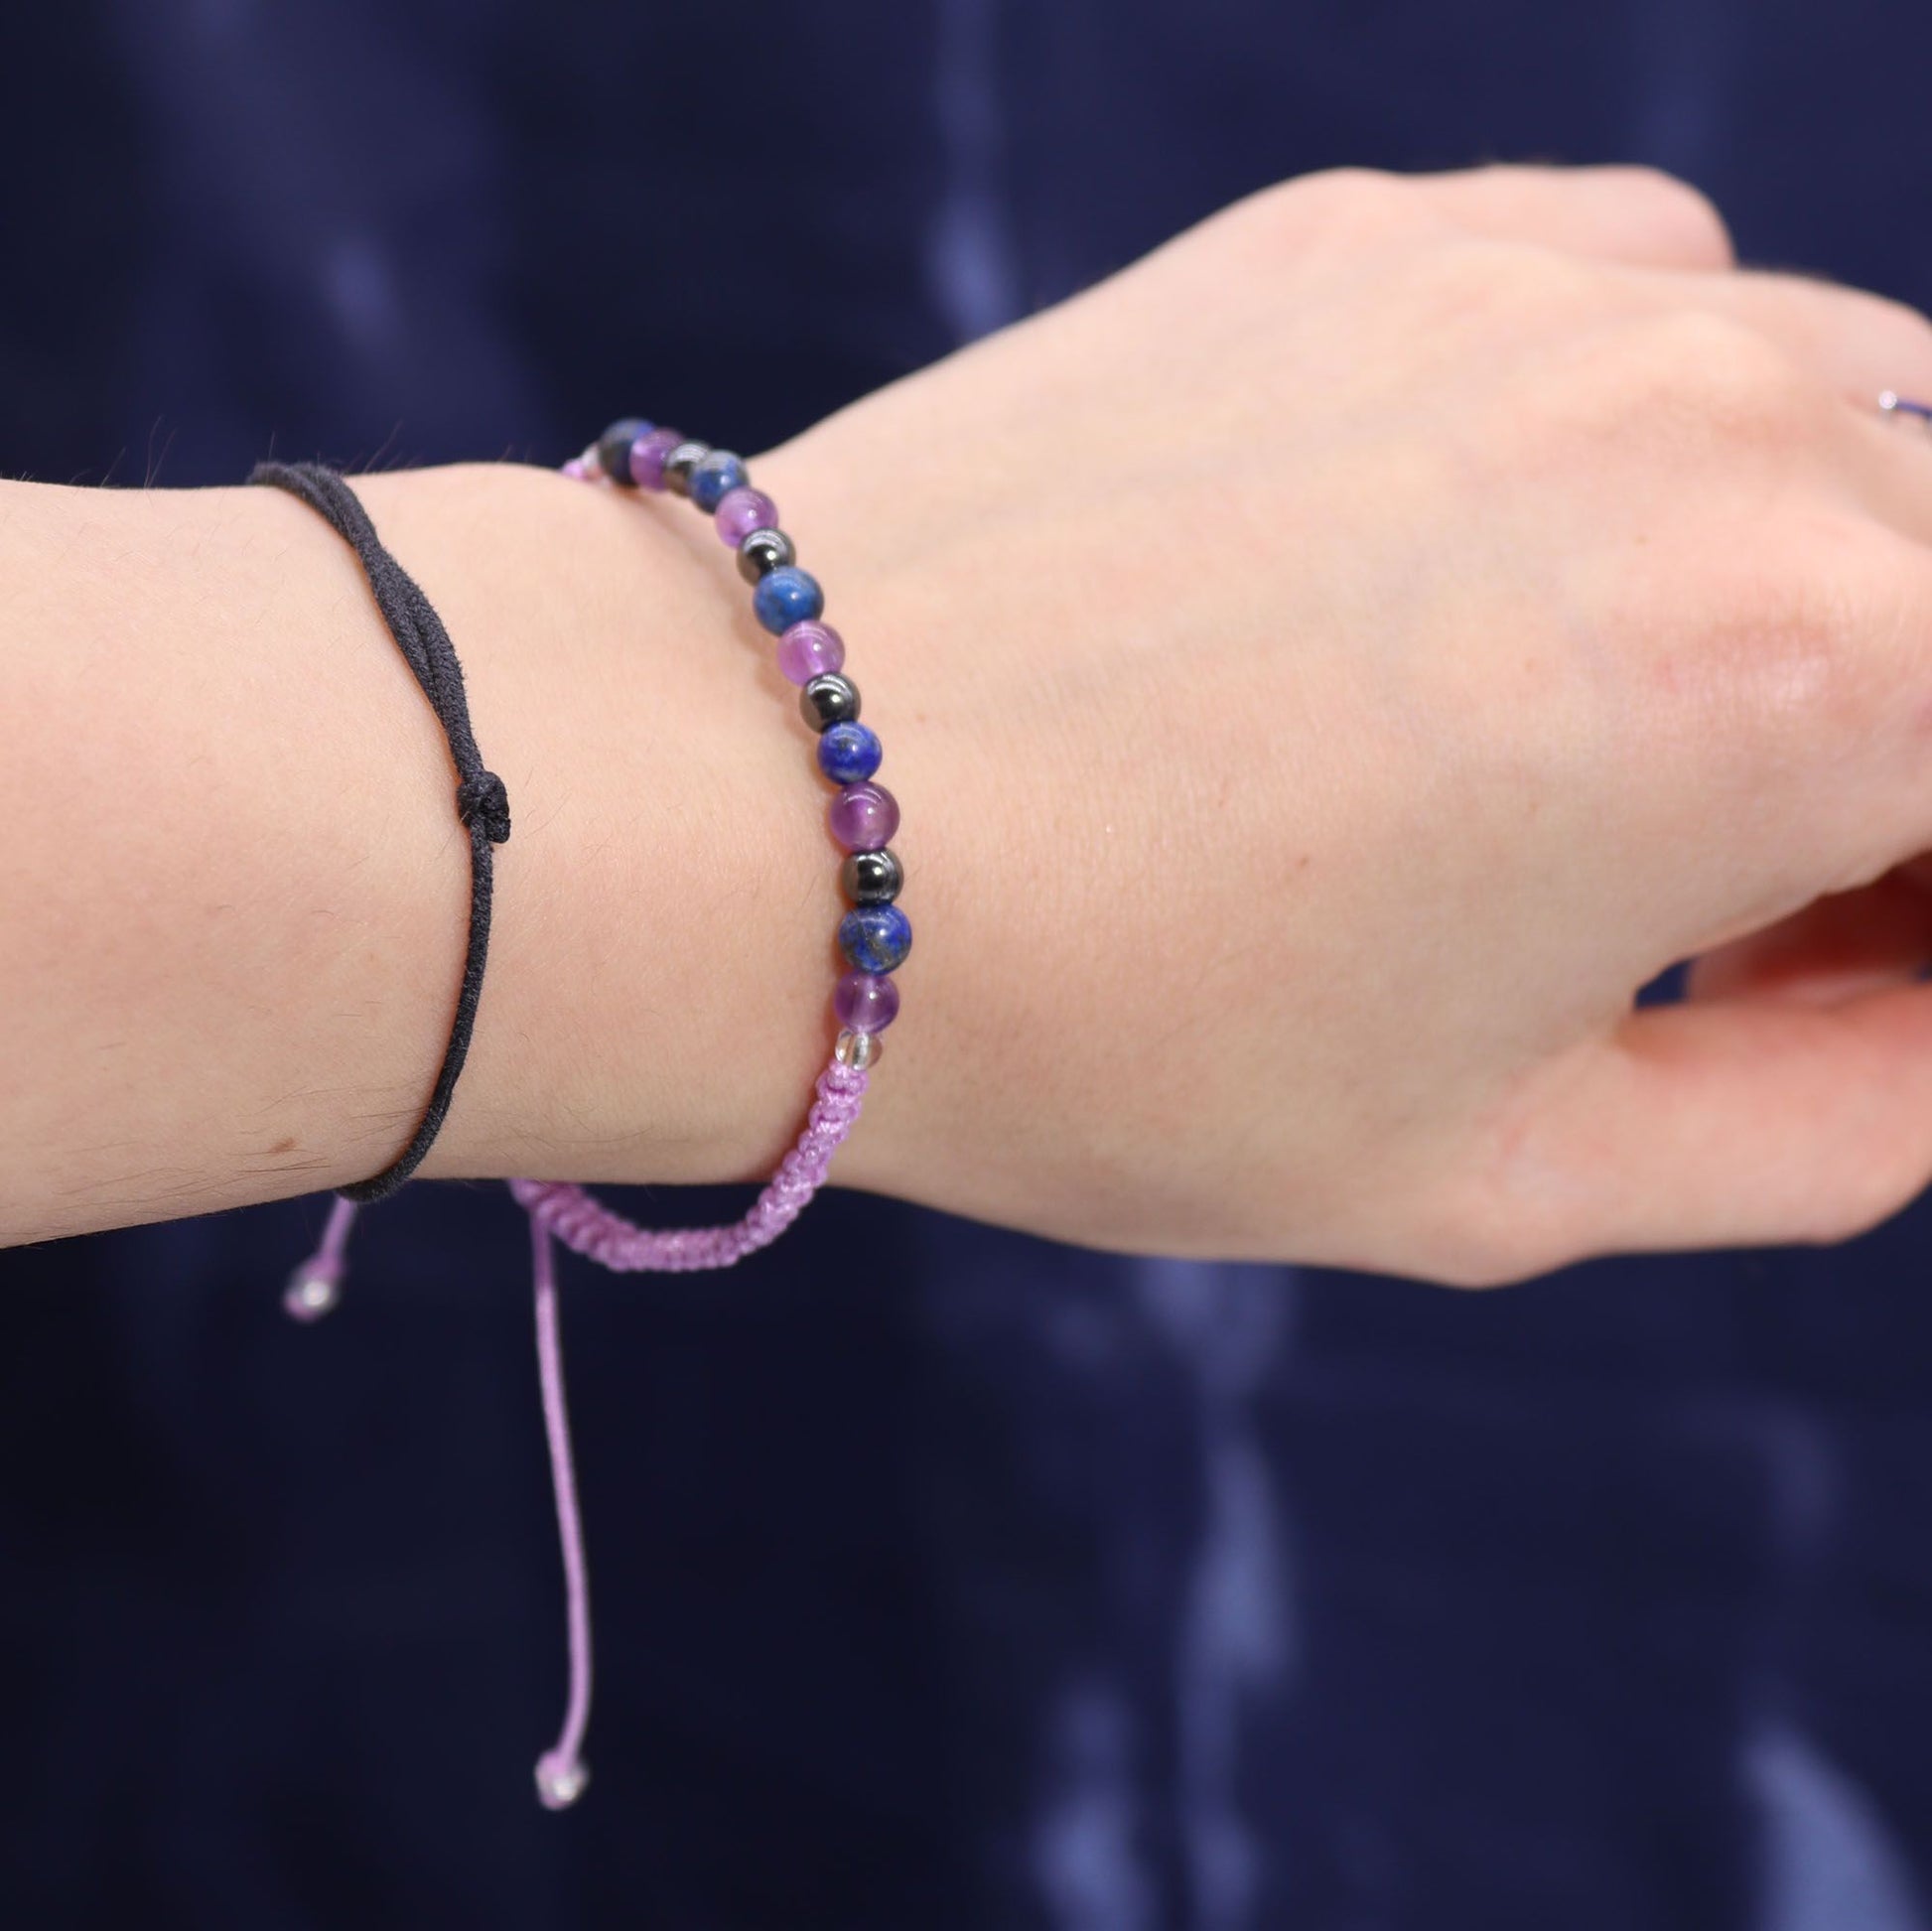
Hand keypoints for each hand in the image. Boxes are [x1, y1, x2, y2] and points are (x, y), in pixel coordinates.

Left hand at [750, 164, 1931, 1282]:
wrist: (751, 808)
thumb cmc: (1102, 1033)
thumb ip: (1831, 1122)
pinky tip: (1513, 573)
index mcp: (1804, 681)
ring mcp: (1535, 291)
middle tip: (1759, 923)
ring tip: (1629, 758)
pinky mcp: (1374, 233)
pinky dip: (1661, 437)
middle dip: (1914, 774)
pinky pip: (1645, 295)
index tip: (1851, 997)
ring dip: (1817, 595)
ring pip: (1847, 417)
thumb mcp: (1506, 1177)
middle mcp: (1719, 424)